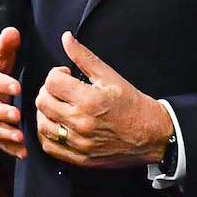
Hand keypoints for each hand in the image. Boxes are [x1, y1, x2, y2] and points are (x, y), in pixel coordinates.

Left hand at [34, 32, 170, 168]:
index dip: (56, 74)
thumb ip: (84, 57)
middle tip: (62, 90)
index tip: (66, 75)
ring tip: (58, 106)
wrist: (154, 135)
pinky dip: (48, 134)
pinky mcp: (80, 158)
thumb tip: (66, 38)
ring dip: (46, 111)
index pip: (51, 82)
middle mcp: (81, 122)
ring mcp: (80, 142)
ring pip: (42, 124)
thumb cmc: (133, 105)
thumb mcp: (111, 76)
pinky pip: (50, 146)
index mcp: (89, 100)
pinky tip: (57, 125)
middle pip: (43, 102)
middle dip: (49, 91)